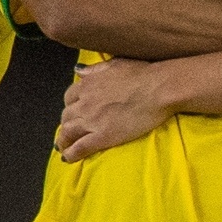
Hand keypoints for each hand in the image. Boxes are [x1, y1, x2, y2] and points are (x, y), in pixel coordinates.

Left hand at [55, 58, 177, 161]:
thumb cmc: (142, 73)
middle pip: (66, 116)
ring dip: (63, 141)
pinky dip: (71, 154)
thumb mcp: (113, 64)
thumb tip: (78, 70)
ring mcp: (92, 120)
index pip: (69, 97)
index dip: (70, 106)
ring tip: (64, 147)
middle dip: (66, 124)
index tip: (74, 112)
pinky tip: (68, 158)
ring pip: (68, 132)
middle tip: (69, 132)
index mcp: (88, 84)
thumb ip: (94, 69)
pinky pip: (80, 147)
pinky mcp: (103, 136)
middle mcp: (85, 102)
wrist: (158, 88)